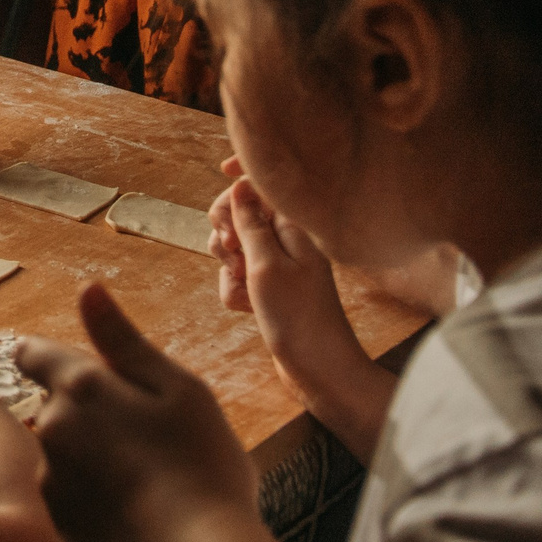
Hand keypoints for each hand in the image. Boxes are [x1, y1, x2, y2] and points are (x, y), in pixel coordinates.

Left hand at [17, 283, 263, 541]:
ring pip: (65, 463)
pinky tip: (140, 518)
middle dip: (89, 418)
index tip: (76, 371)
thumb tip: (88, 290)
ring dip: (94, 465)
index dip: (51, 357)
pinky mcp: (62, 533)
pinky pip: (76, 509)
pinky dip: (99, 508)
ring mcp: (54, 488)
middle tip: (147, 440)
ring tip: (152, 485)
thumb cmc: (203, 470)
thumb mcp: (179, 390)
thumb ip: (124, 342)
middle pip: (57, 412)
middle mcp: (52, 434)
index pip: (32, 354)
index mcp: (81, 389)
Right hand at [217, 172, 361, 395]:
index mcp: (294, 224)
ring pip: (234, 247)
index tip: (221, 172)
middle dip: (226, 230)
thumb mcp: (264, 263)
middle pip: (240, 212)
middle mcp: (288, 239)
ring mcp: (279, 265)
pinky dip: (235, 290)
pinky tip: (247, 309)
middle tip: (232, 251)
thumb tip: (240, 182)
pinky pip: (238, 277)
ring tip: (244, 287)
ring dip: (228, 267)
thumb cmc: (297, 315)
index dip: (242, 173)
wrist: (319, 369)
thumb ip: (249, 221)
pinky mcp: (271, 288)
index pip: (263, 181)